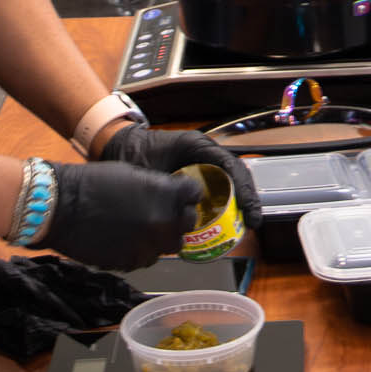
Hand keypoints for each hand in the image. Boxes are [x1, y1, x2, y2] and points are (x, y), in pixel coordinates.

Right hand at [37, 161, 197, 270]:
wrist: (61, 207)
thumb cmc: (95, 182)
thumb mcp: (135, 174)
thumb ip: (159, 188)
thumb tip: (171, 197)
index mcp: (168, 194)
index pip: (194, 194)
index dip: (186, 193)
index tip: (179, 194)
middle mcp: (165, 222)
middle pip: (187, 223)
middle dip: (178, 216)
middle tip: (163, 212)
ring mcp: (149, 245)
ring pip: (170, 246)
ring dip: (162, 237)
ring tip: (145, 228)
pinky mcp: (132, 262)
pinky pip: (147, 257)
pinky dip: (142, 250)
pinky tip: (128, 240)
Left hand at [98, 123, 259, 230]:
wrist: (117, 147)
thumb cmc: (132, 154)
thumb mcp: (149, 170)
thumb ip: (163, 186)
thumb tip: (179, 212)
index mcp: (197, 146)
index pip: (231, 164)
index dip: (243, 187)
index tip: (246, 208)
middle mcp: (204, 153)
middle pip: (236, 175)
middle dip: (247, 198)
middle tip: (252, 221)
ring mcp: (201, 164)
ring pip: (229, 183)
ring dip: (238, 203)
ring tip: (244, 225)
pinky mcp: (195, 176)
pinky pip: (216, 189)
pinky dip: (223, 205)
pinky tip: (223, 224)